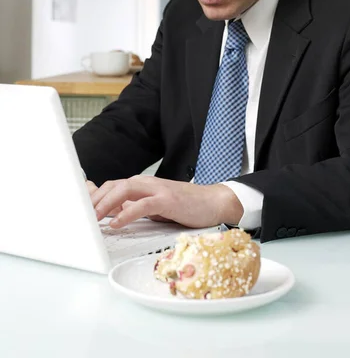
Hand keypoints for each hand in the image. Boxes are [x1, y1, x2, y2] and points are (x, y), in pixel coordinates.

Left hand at [91, 175, 243, 228]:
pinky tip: (116, 223)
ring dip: (106, 203)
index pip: (112, 186)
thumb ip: (134, 208)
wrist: (213, 202)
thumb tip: (112, 214)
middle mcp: (147, 183)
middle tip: (81, 214)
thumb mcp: (155, 207)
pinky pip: (142, 204)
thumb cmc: (184, 207)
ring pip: (125, 189)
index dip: (94, 195)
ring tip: (93, 217)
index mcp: (143, 186)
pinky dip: (126, 213)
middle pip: (114, 185)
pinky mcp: (167, 200)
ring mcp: (157, 189)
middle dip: (95, 199)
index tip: (78, 207)